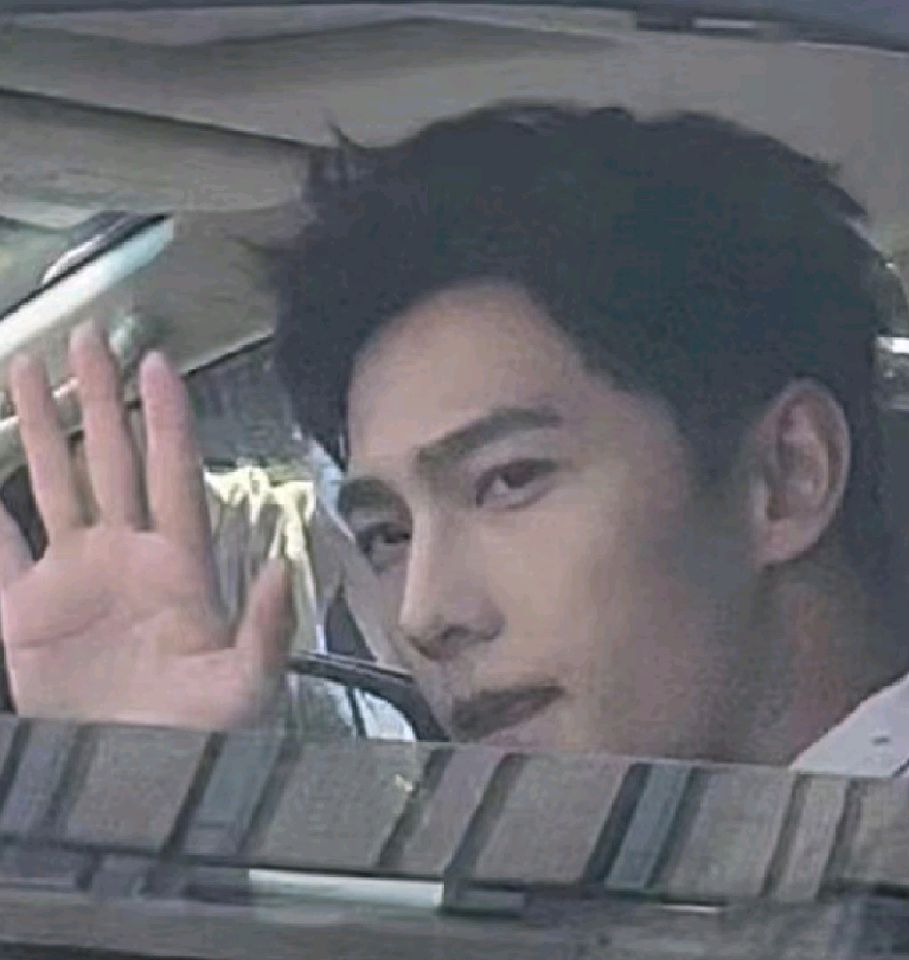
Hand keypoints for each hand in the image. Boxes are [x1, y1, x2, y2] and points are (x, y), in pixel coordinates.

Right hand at [0, 324, 292, 727]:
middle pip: (111, 459)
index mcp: (179, 564)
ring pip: (54, 482)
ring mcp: (72, 575)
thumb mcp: (246, 686)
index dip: (165, 418)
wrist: (124, 775)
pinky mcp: (24, 610)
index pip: (172, 473)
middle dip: (101, 399)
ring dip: (41, 426)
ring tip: (28, 365)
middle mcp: (125, 553)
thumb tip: (285, 568)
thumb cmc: (198, 732)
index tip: (157, 363)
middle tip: (90, 338)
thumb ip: (268, 629)